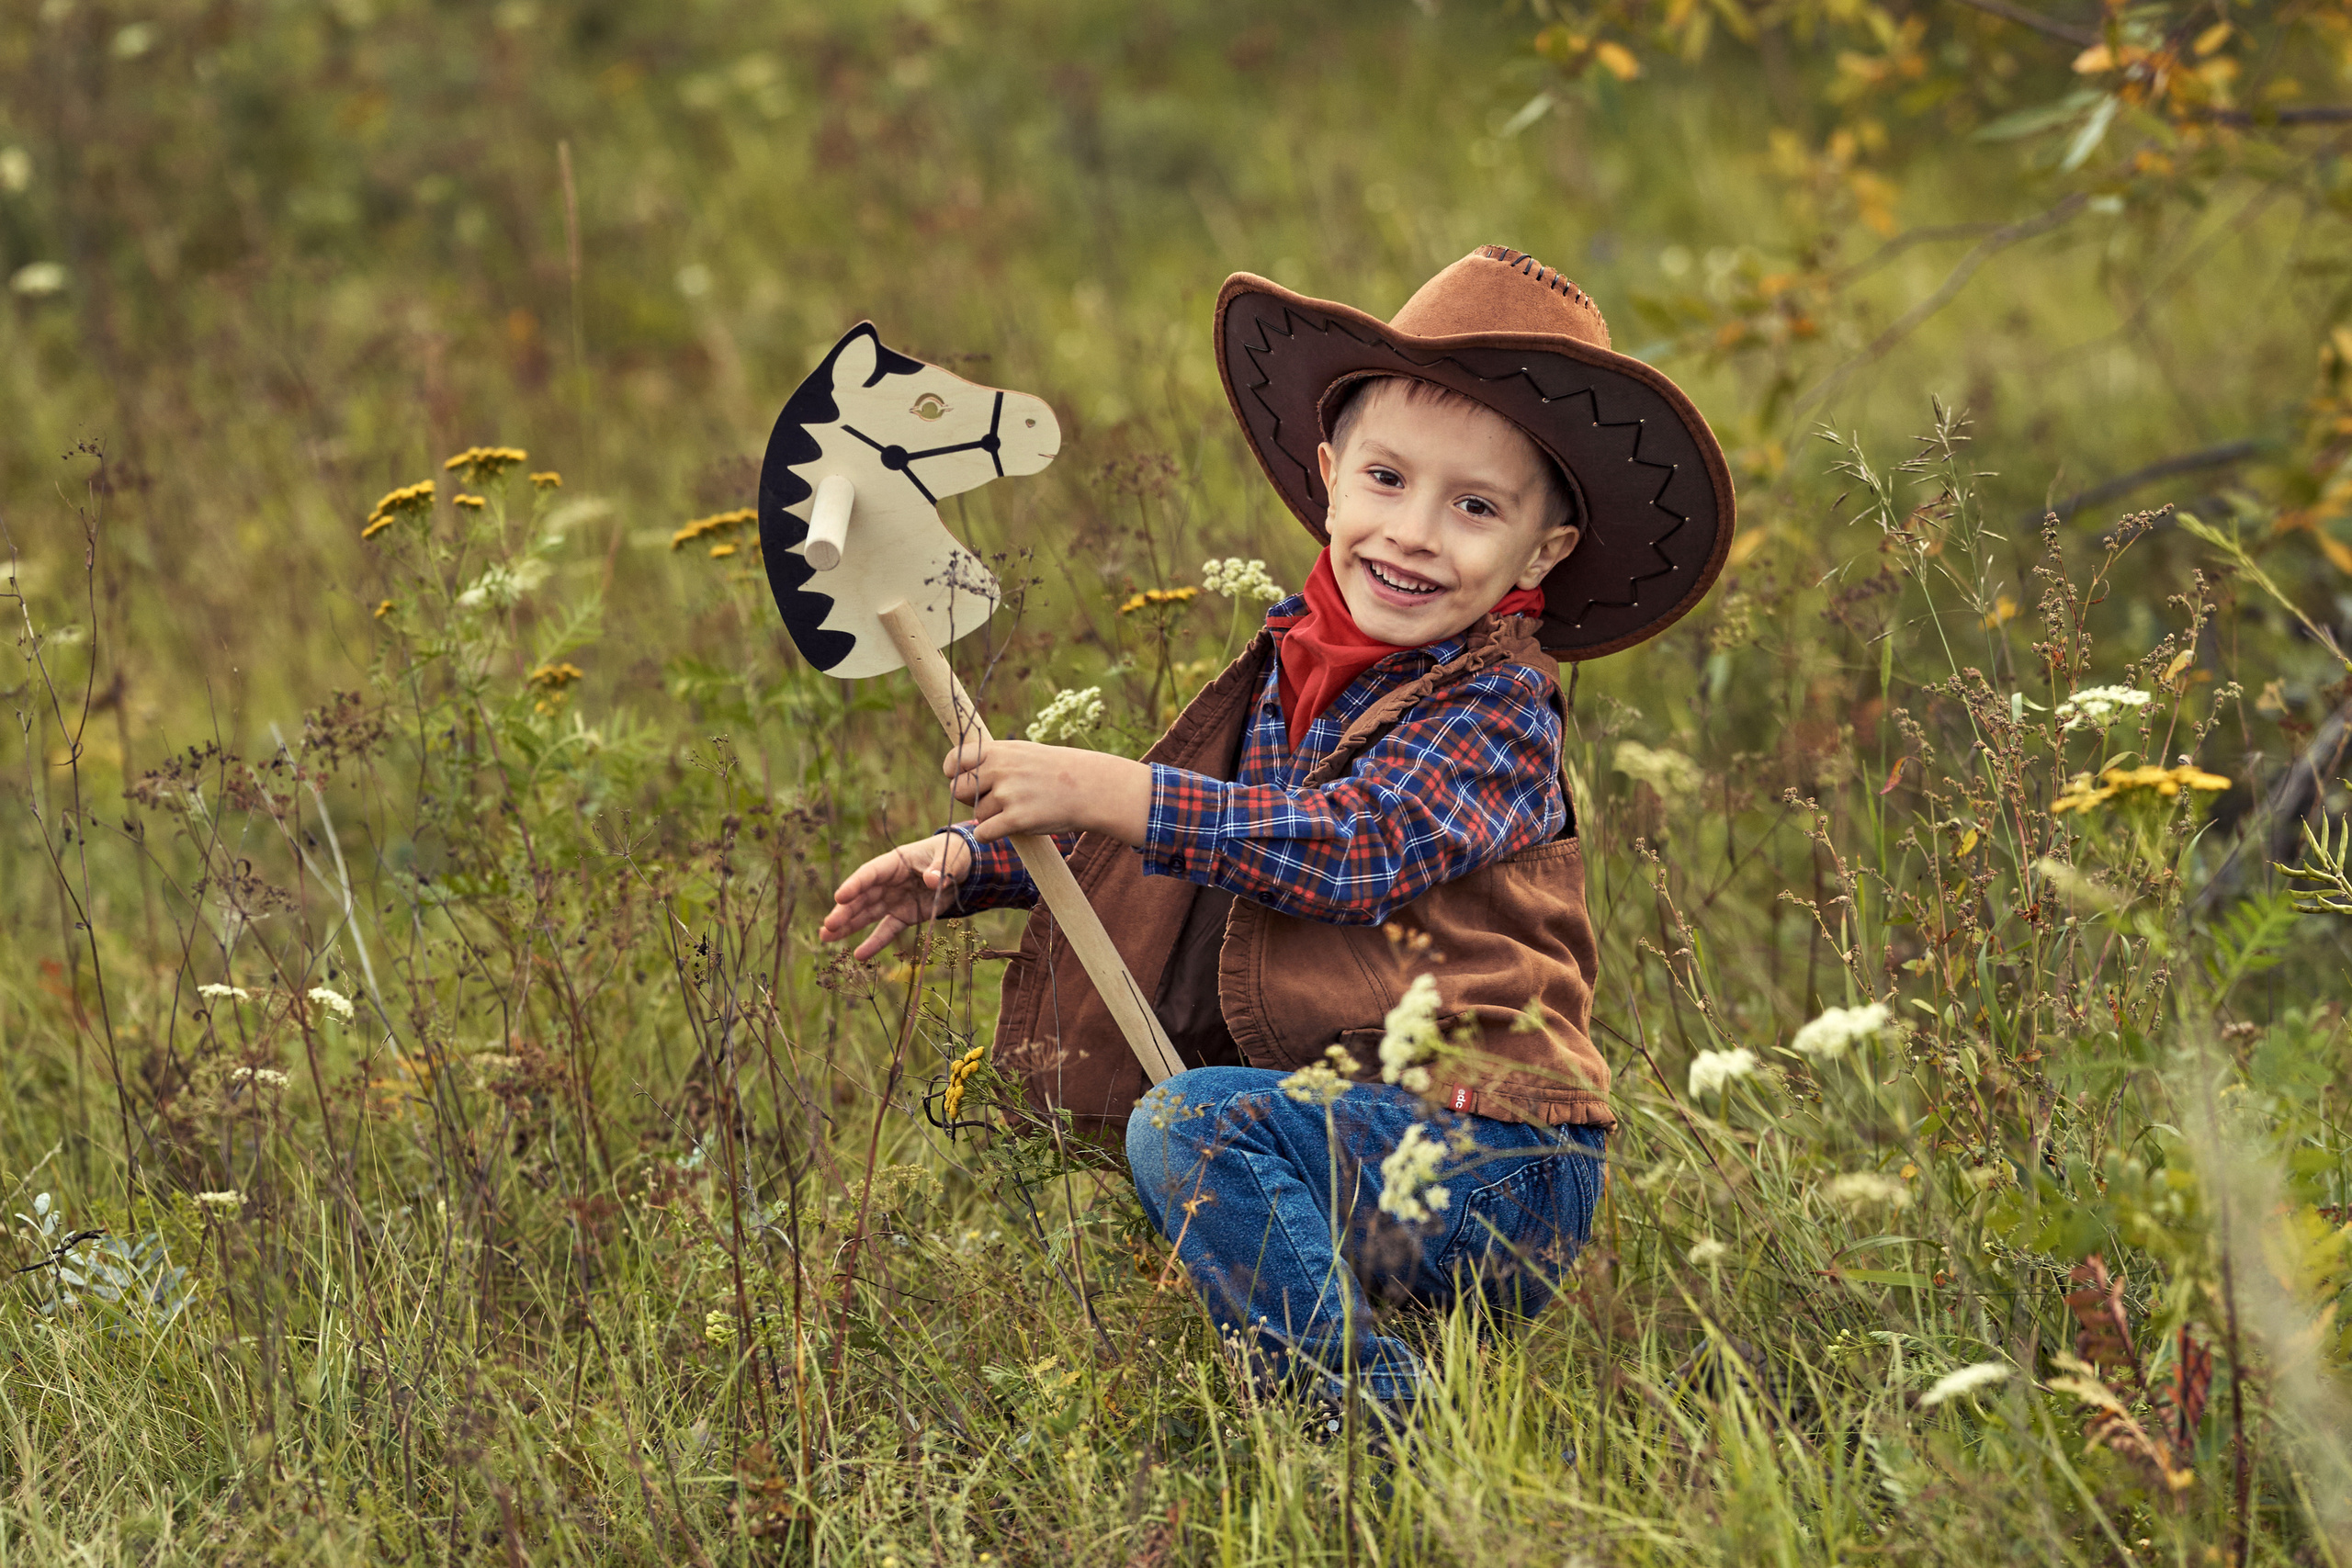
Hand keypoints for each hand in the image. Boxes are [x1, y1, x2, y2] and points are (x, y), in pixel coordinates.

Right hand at [818, 832, 973, 959]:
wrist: (962, 867)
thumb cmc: (953, 854)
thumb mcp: (951, 858)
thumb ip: (941, 869)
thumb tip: (932, 880)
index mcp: (895, 862)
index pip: (870, 873)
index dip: (855, 885)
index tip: (840, 897)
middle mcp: (888, 882)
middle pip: (862, 897)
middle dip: (845, 911)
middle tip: (827, 927)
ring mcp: (893, 899)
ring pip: (866, 914)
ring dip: (847, 926)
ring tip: (826, 938)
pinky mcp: (903, 915)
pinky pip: (886, 930)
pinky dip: (875, 942)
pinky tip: (859, 955)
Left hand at [943, 738, 1150, 845]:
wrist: (1090, 787)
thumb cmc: (1056, 770)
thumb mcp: (1023, 752)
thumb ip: (993, 759)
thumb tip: (960, 771)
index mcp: (998, 750)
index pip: (954, 761)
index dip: (953, 774)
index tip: (961, 781)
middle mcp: (1000, 769)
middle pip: (958, 790)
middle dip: (970, 799)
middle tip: (992, 801)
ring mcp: (1008, 794)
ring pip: (977, 814)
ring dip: (992, 817)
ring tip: (1019, 809)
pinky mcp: (1017, 819)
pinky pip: (984, 833)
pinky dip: (990, 835)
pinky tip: (1008, 829)